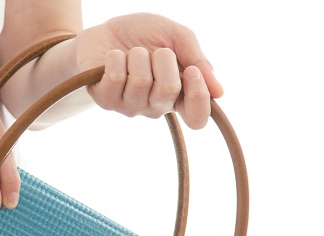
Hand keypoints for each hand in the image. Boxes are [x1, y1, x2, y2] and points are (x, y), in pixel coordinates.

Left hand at [72, 13, 222, 128]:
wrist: (105, 30)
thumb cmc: (142, 35)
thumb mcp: (176, 36)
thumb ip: (197, 59)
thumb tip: (218, 92)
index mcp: (178, 95)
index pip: (196, 118)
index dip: (198, 97)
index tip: (192, 72)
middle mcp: (155, 107)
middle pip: (168, 90)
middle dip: (163, 58)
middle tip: (154, 52)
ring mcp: (130, 107)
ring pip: (141, 82)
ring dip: (137, 55)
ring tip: (131, 54)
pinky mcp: (106, 101)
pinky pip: (116, 78)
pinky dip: (115, 58)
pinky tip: (113, 58)